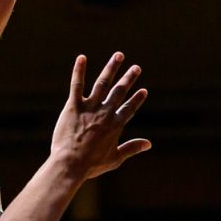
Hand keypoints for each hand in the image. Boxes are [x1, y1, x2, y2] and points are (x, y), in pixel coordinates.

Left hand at [51, 53, 149, 179]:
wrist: (71, 164)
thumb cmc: (91, 164)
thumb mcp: (115, 158)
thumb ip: (132, 148)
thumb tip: (149, 144)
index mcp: (116, 125)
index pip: (130, 108)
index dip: (137, 99)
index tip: (143, 90)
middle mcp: (106, 112)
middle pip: (120, 91)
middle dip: (129, 78)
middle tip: (136, 67)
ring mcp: (90, 107)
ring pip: (103, 83)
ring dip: (112, 68)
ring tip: (119, 56)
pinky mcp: (74, 106)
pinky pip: (77, 85)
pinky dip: (79, 71)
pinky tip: (82, 58)